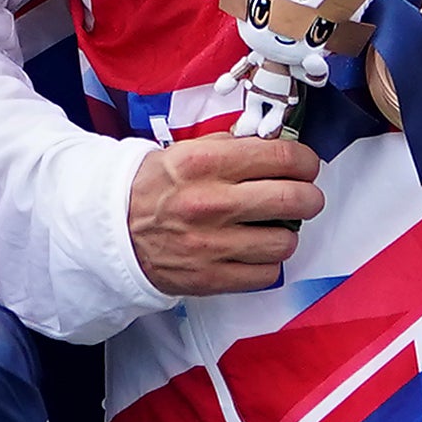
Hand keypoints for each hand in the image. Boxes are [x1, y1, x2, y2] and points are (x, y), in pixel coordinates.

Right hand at [127, 131, 325, 295]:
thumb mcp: (184, 151)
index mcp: (205, 164)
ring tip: (275, 226)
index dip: (306, 161)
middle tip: (305, 196)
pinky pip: (266, 273)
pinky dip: (267, 262)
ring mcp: (212, 244)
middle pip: (293, 199)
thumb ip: (230, 146)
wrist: (112, 232)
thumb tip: (273, 144)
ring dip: (287, 233)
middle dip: (309, 197)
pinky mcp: (212, 277)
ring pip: (285, 241)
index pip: (281, 158)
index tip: (307, 166)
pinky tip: (255, 250)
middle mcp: (211, 203)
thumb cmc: (152, 189)